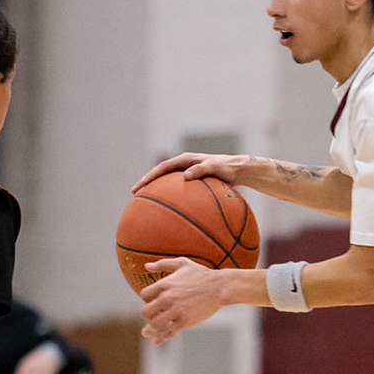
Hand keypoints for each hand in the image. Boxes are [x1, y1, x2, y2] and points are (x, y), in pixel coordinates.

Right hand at [130, 152, 250, 192]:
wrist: (239, 170)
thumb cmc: (228, 168)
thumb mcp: (216, 167)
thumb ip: (201, 169)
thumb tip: (186, 176)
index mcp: (186, 160)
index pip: (163, 168)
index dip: (150, 176)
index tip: (140, 186)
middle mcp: (184, 166)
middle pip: (160, 175)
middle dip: (147, 183)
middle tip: (134, 194)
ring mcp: (187, 175)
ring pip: (167, 184)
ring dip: (156, 192)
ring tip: (145, 204)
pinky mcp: (192, 184)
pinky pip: (179, 192)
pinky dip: (172, 199)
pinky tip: (170, 213)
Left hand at [139, 259, 224, 344]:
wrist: (220, 287)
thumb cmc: (202, 274)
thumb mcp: (182, 263)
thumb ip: (162, 264)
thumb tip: (146, 265)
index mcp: (165, 284)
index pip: (144, 295)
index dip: (146, 300)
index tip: (151, 302)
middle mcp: (167, 298)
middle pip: (146, 311)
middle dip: (147, 315)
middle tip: (151, 316)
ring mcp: (176, 311)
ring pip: (155, 324)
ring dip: (149, 329)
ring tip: (147, 332)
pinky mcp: (185, 321)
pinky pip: (168, 332)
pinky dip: (160, 339)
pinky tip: (156, 342)